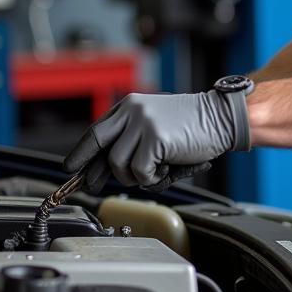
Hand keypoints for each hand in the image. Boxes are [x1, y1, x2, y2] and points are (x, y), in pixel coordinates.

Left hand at [63, 90, 251, 191]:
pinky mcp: (155, 138)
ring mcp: (142, 123)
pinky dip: (152, 178)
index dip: (82, 152)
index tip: (71, 167)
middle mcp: (132, 110)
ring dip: (134, 175)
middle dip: (90, 170)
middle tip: (88, 186)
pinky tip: (166, 168)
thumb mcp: (155, 125)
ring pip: (118, 163)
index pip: (97, 130)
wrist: (221, 118)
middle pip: (98, 144)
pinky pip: (140, 172)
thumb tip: (105, 169)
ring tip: (155, 169)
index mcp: (130, 105)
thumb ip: (131, 140)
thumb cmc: (193, 126)